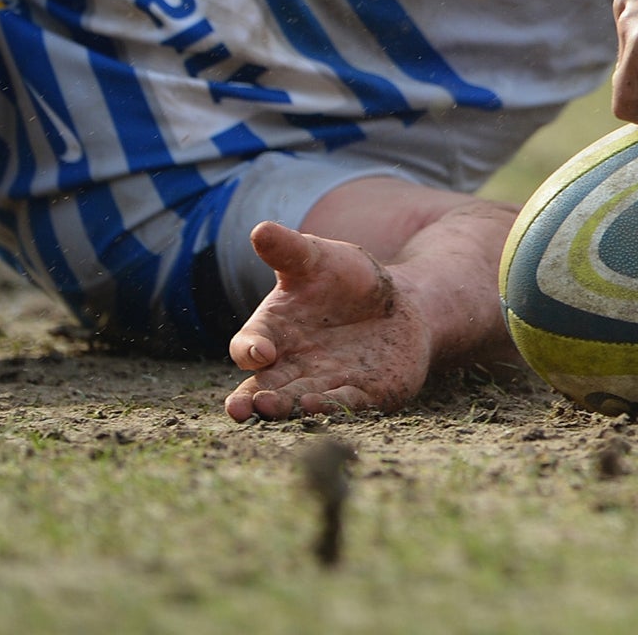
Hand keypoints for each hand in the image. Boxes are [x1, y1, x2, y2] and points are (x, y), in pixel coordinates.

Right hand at [224, 223, 434, 419]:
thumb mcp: (318, 258)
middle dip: (252, 398)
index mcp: (273, 332)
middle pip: (264, 387)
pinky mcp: (361, 395)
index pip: (249, 345)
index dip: (249, 349)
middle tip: (239, 409)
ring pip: (298, 401)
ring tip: (274, 409)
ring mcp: (325, 383)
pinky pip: (343, 404)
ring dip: (286, 407)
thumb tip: (259, 229)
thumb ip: (288, 249)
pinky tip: (320, 406)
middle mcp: (292, 365)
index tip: (258, 350)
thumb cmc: (345, 278)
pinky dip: (331, 407)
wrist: (399, 302)